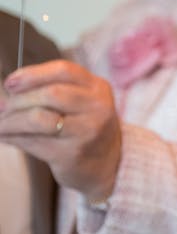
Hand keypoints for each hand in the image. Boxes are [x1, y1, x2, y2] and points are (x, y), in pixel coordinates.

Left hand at [0, 60, 122, 202]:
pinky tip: (6, 136)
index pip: (64, 70)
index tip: (10, 82)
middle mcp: (97, 107)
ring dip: (11, 121)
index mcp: (98, 88)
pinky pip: (33, 142)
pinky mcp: (72, 154)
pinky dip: (13, 138)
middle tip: (3, 108)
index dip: (32, 74)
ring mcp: (87, 131)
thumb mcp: (81, 101)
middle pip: (50, 93)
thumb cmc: (84, 126)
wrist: (108, 163)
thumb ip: (53, 89)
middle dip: (19, 100)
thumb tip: (8, 91)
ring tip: (1, 124)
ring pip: (38, 118)